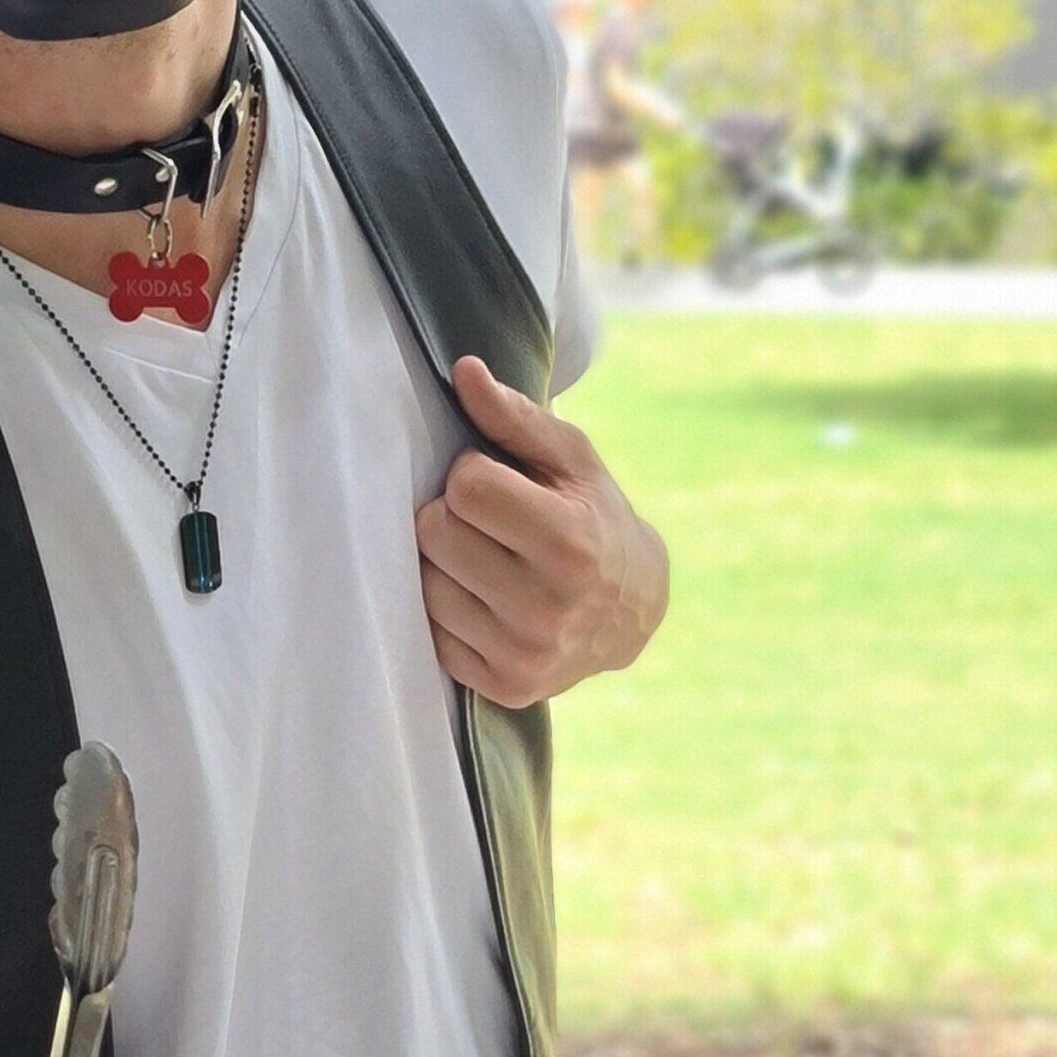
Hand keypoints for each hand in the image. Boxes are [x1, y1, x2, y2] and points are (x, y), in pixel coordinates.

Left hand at [415, 354, 668, 709]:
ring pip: (424, 584)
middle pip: (435, 533)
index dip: (473, 476)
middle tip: (491, 523)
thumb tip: (462, 372)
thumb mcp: (571, 459)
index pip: (464, 487)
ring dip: (446, 564)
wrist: (632, 612)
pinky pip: (431, 631)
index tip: (501, 485)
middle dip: (453, 517)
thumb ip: (515, 416)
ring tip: (489, 561)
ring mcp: (523, 653)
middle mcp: (546, 606)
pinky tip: (486, 600)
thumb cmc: (593, 516)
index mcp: (569, 543)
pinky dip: (449, 609)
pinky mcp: (501, 684)